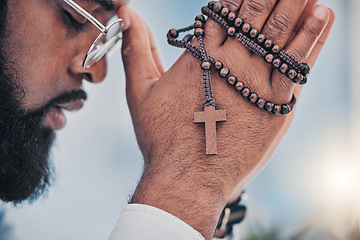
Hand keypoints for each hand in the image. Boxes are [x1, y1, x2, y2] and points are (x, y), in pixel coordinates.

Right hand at [117, 1, 334, 238]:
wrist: (187, 178)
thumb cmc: (162, 138)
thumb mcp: (140, 90)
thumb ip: (136, 48)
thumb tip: (126, 13)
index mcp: (199, 55)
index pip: (227, 10)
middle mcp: (230, 62)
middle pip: (257, 12)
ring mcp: (256, 82)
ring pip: (283, 31)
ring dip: (298, 4)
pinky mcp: (276, 104)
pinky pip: (299, 64)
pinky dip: (313, 37)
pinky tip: (322, 16)